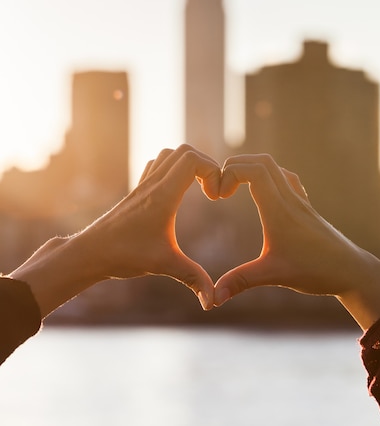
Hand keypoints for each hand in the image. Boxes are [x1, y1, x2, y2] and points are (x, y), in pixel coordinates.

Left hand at [11, 145, 220, 315]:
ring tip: (199, 189)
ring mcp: (143, 185)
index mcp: (163, 195)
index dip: (212, 170)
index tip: (216, 196)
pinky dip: (173, 169)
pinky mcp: (137, 191)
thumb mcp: (165, 265)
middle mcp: (153, 184)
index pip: (192, 160)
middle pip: (184, 151)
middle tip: (212, 190)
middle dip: (206, 165)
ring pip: (169, 154)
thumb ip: (194, 279)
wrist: (90, 253)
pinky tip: (178, 194)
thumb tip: (213, 302)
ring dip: (189, 164)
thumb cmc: (125, 256)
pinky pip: (157, 165)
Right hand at [214, 154, 379, 329]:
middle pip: (262, 161)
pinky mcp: (305, 205)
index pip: (254, 171)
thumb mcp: (273, 275)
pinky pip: (285, 177)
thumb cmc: (315, 271)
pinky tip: (261, 192)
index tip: (218, 195)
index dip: (230, 173)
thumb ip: (241, 282)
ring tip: (235, 187)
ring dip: (251, 167)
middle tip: (221, 187)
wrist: (352, 270)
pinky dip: (268, 175)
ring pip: (274, 166)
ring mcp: (299, 200)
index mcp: (279, 210)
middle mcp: (289, 198)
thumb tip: (213, 299)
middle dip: (235, 165)